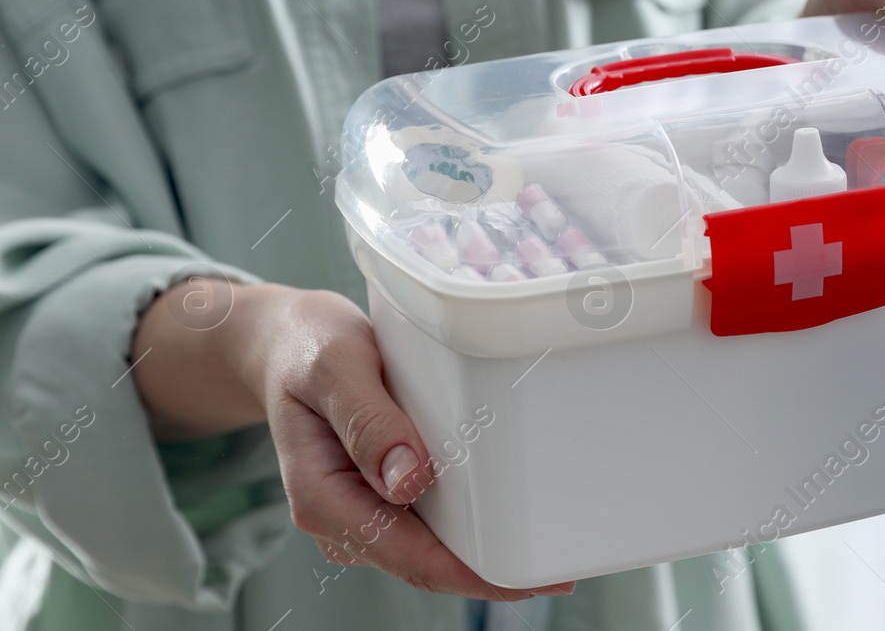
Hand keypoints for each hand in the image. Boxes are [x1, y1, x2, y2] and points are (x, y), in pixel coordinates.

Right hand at [134, 281, 573, 599]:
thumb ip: (369, 422)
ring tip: (545, 548)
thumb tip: (408, 482)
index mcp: (323, 496)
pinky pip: (425, 523)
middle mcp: (340, 516)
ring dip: (480, 554)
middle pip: (422, 564)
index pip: (405, 555)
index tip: (529, 579)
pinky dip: (465, 527)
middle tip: (562, 568)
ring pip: (426, 549)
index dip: (470, 575)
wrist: (286, 342)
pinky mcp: (378, 494)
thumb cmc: (310, 347)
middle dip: (488, 574)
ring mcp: (360, 509)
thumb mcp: (336, 367)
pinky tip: (506, 518)